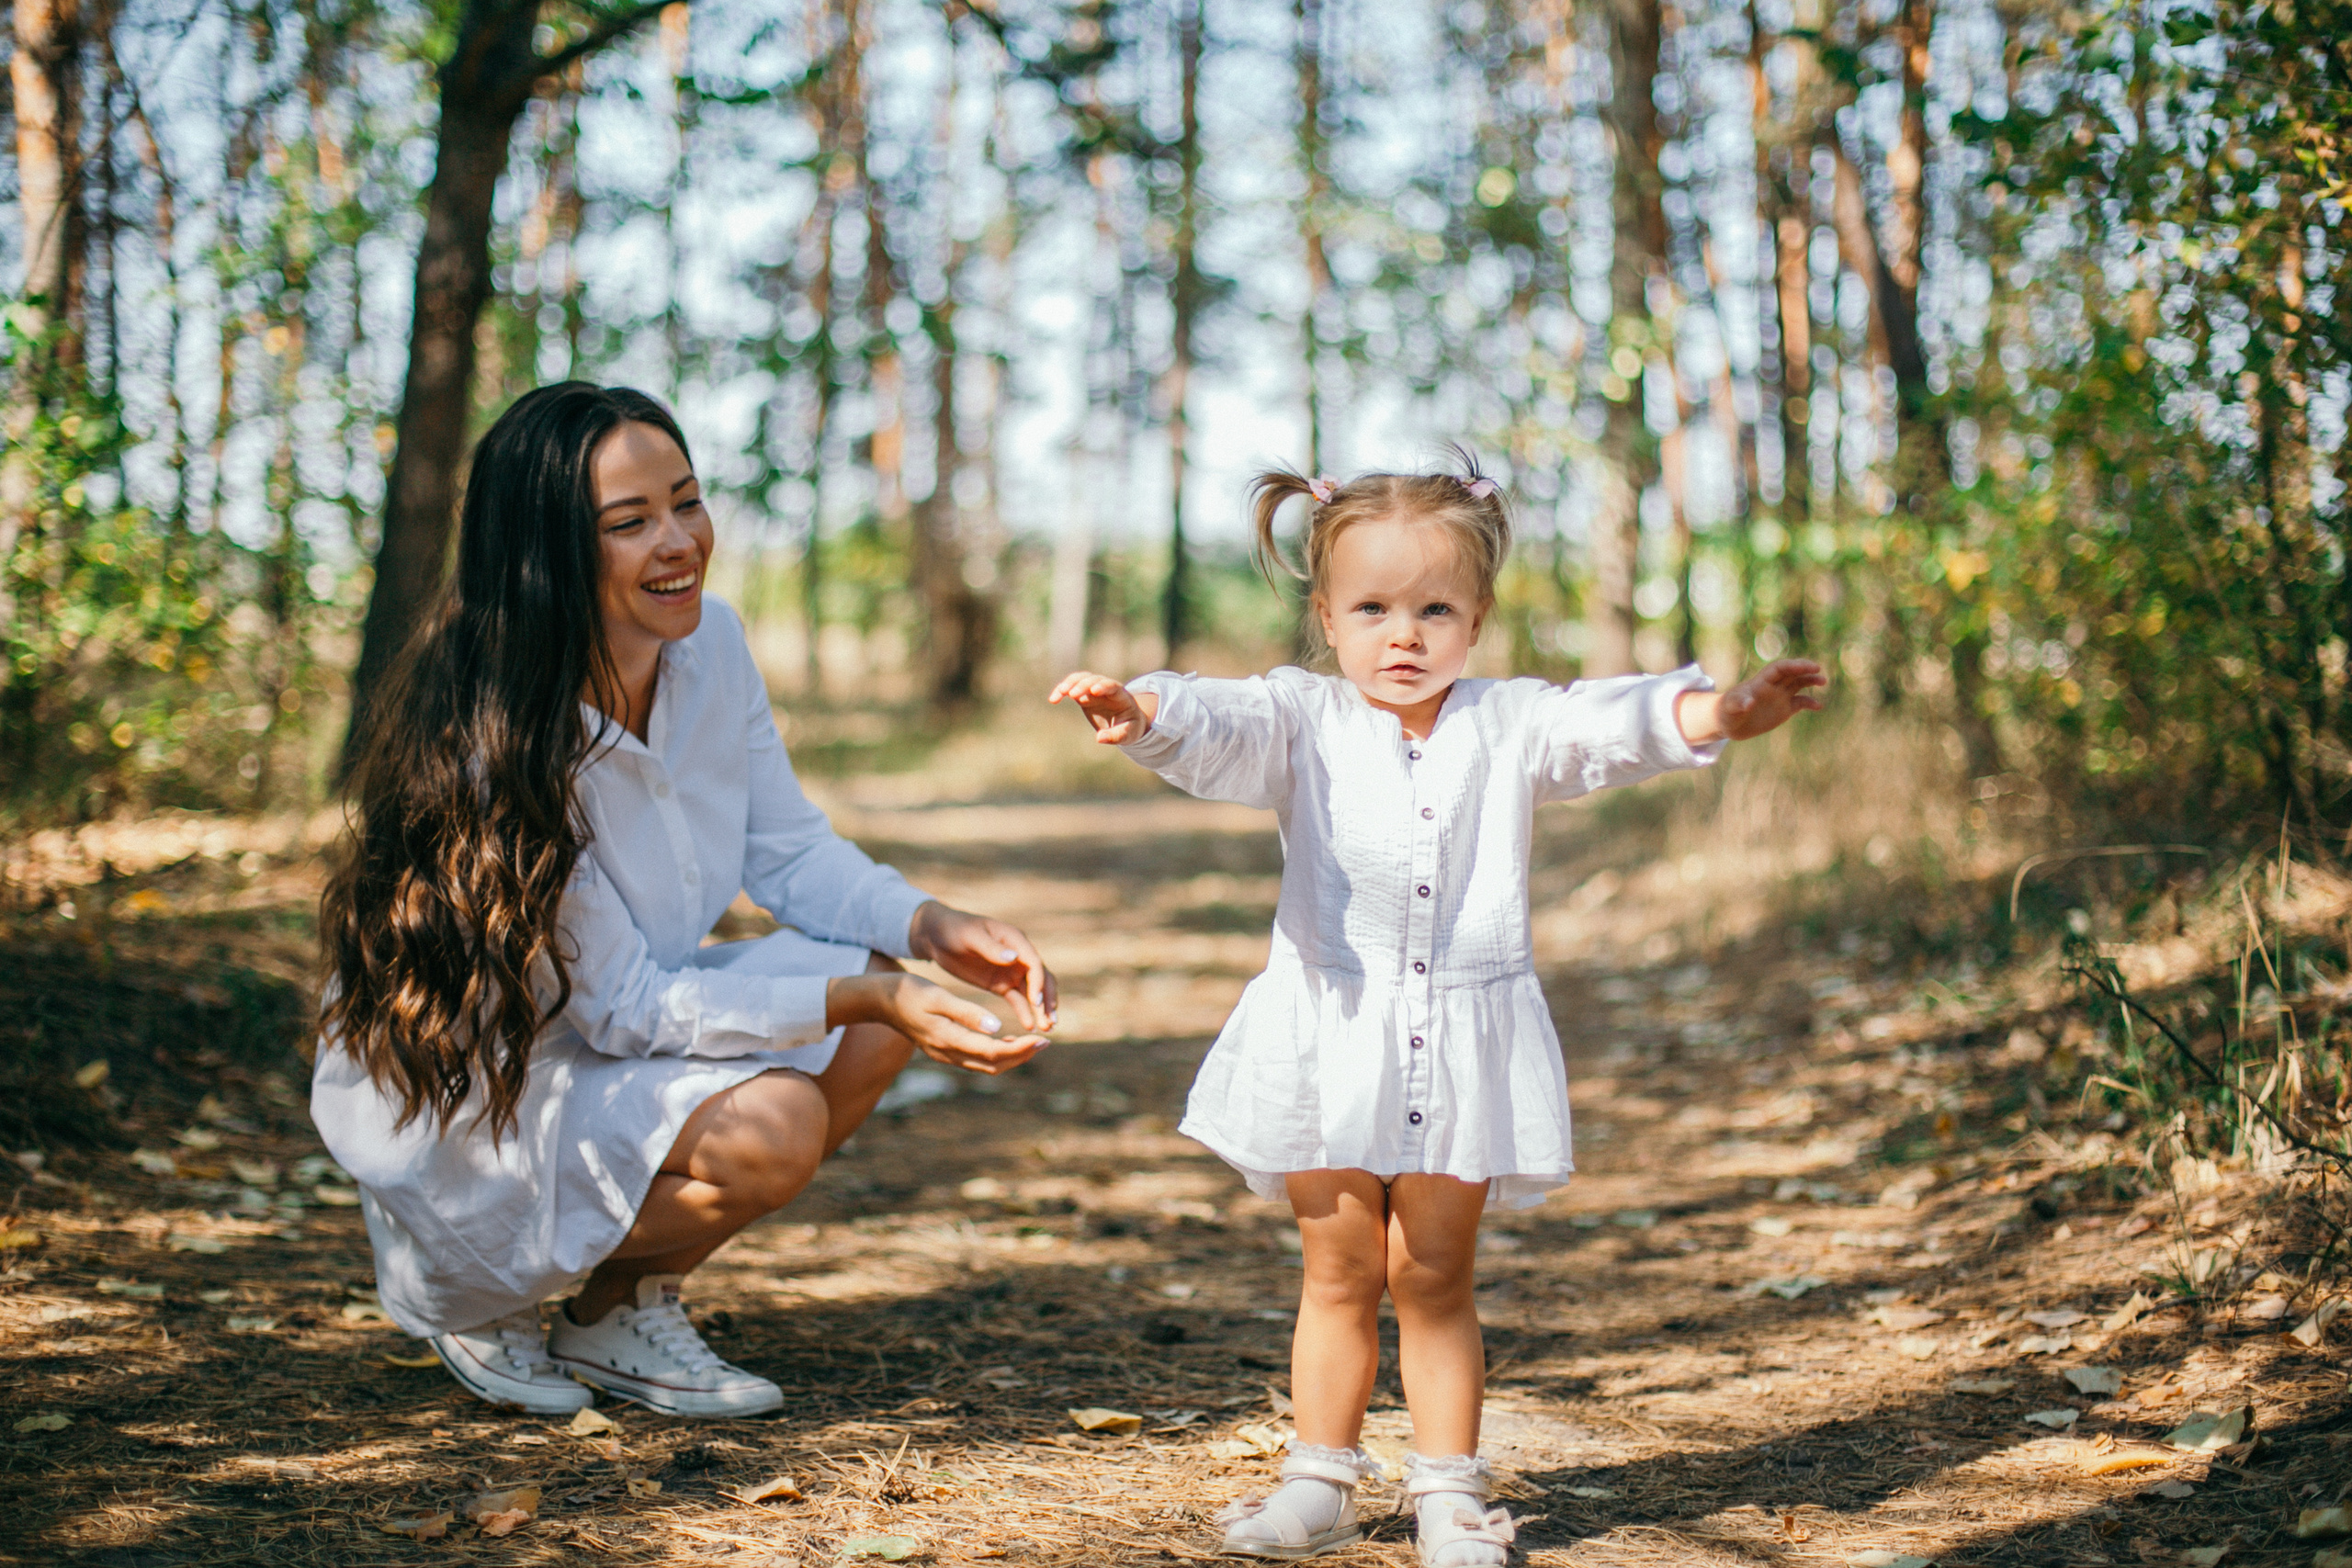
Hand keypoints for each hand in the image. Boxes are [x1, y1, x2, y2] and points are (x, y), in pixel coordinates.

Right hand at [826, 972, 1047, 1075]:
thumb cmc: (907, 992)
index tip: (1043, 1039)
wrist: (878, 1001)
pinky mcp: (942, 1050)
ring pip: (985, 1065)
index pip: (993, 1051)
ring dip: (1010, 1057)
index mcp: (948, 1038)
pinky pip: (975, 1059)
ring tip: (1032, 1043)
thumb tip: (997, 1026)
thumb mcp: (937, 995)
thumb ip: (966, 1012)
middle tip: (1046, 1042)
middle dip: (1021, 1056)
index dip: (1021, 1049)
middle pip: (993, 1064)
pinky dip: (995, 1053)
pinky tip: (1006, 1039)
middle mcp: (947, 1052)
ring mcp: (943, 1054)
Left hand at [909, 900, 1056, 1031]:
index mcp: (1014, 940)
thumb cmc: (953, 930)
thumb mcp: (969, 937)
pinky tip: (1030, 1027)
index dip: (1038, 982)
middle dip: (1047, 999)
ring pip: (1033, 992)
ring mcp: (1011, 971)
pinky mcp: (1001, 984)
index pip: (1033, 962)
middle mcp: (1018, 955)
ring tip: (1047, 1028)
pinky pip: (1017, 999)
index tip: (1037, 1002)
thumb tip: (1014, 957)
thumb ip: (990, 948)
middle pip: (1041, 978)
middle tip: (1050, 1021)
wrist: (937, 936)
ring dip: (1041, 1009)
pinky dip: (1025, 1012)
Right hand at [1048, 670, 1158, 743]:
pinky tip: (1053, 699)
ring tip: (1060, 693)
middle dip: (1083, 685)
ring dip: (1070, 683)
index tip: (1094, 691)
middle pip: (1094, 680)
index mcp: (1121, 696)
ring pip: (1081, 679)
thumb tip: (1099, 738)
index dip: (1103, 686)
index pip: (1112, 686)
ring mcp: (1094, 689)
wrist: (1126, 722)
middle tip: (1072, 694)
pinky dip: (1062, 690)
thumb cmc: (1129, 727)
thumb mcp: (1128, 734)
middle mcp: (1107, 688)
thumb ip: (1116, 736)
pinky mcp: (1084, 694)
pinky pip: (1072, 687)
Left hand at [1679, 658, 1827, 742]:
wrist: (1727, 723)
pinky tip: (1818, 706)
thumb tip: (1749, 703)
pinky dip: (1810, 703)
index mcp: (1761, 682)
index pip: (1779, 668)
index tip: (1804, 667)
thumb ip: (1739, 704)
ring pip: (1798, 684)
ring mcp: (1779, 697)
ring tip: (1823, 682)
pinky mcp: (1783, 710)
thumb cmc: (1726, 712)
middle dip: (1804, 669)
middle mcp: (1773, 687)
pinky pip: (1800, 703)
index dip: (1792, 665)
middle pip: (1791, 672)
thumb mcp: (1730, 708)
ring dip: (1810, 681)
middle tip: (1818, 670)